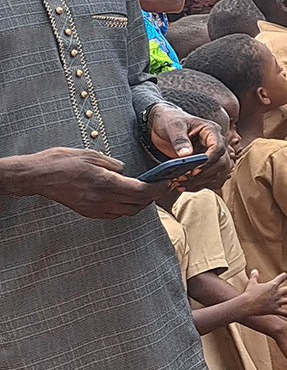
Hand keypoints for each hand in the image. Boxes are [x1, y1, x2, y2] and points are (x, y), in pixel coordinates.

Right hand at [0, 147, 162, 218]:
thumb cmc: (61, 161)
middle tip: (160, 186)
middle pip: (138, 204)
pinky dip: (125, 208)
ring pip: (128, 211)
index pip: (141, 191)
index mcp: (105, 182)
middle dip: (153, 196)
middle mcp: (102, 199)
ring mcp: (95, 208)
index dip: (158, 188)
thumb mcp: (91, 155)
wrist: (37, 176)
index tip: (166, 181)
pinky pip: (114, 214)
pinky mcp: (87, 212)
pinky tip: (125, 198)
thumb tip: (126, 172)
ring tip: (145, 192)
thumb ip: (113, 165)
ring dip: (140, 204)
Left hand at [145, 103, 228, 189]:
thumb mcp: (173, 126)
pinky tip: (184, 186)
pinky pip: (210, 179)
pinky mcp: (207, 165)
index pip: (218, 148)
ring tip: (181, 183)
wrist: (164, 125)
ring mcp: (213, 155)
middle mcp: (216, 143)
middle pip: (222, 163)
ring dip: (201, 182)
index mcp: (211, 131)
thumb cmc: (170, 121)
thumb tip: (187, 154)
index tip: (195, 170)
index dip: (209, 160)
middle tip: (184, 178)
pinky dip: (198, 185)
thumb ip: (179, 139)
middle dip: (204, 174)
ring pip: (218, 174)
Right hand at [234, 270, 286, 319]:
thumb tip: (254, 270)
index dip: (283, 276)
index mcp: (272, 285)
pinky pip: (284, 313)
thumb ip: (254, 277)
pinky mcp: (275, 310)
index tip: (285, 275)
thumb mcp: (251, 283)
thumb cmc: (248, 293)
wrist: (247, 304)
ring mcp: (277, 302)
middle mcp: (277, 293)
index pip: (280, 278)